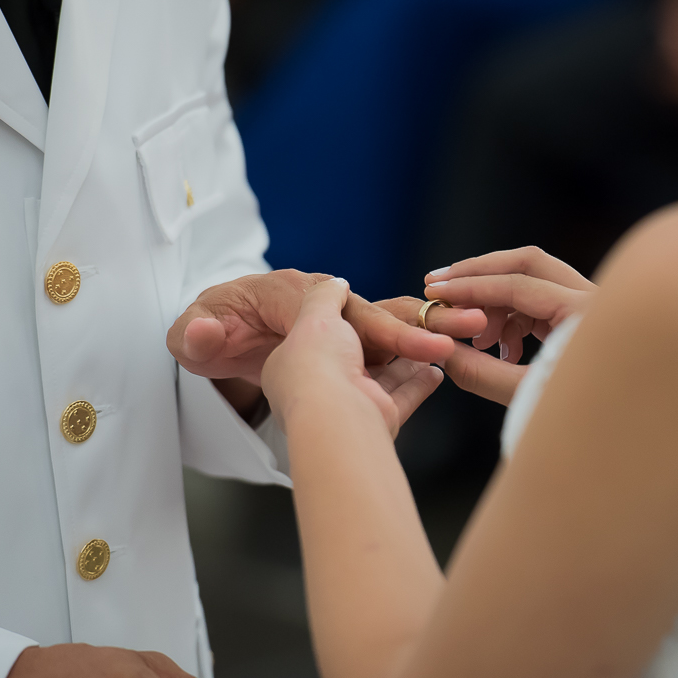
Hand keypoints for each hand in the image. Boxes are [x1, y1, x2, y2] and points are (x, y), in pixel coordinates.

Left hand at [168, 270, 484, 386]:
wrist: (217, 354)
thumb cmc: (215, 337)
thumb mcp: (203, 335)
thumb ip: (204, 335)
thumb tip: (200, 335)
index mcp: (297, 298)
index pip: (347, 310)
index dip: (379, 327)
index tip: (408, 341)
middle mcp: (328, 321)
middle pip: (386, 317)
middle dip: (427, 325)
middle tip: (472, 321)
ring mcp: (348, 351)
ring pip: (399, 342)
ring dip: (435, 343)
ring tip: (477, 338)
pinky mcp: (359, 380)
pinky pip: (397, 377)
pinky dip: (420, 378)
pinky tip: (443, 374)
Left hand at [262, 279, 443, 438]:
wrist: (332, 414)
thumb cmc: (317, 365)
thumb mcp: (314, 315)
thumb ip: (326, 296)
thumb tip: (337, 284)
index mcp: (302, 360)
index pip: (336, 333)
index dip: (360, 320)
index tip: (380, 309)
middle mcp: (325, 382)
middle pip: (365, 355)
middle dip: (392, 340)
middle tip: (415, 323)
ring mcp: (351, 400)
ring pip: (386, 376)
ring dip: (411, 360)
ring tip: (433, 343)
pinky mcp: (376, 415)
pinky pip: (404, 396)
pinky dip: (420, 383)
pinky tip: (435, 372)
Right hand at [423, 247, 596, 404]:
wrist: (619, 432)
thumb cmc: (582, 420)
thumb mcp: (526, 396)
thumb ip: (480, 372)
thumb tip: (441, 350)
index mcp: (585, 315)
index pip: (519, 284)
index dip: (470, 288)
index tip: (434, 293)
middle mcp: (595, 299)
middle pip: (528, 263)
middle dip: (480, 274)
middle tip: (439, 286)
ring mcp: (591, 305)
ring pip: (534, 280)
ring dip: (496, 302)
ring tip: (479, 342)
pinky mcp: (583, 315)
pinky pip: (542, 301)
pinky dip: (513, 319)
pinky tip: (502, 351)